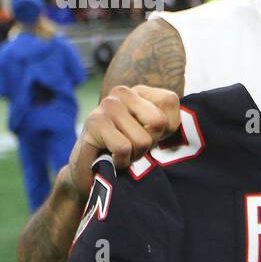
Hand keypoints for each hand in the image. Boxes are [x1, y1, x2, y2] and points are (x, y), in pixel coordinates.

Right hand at [62, 84, 180, 197]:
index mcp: (140, 91)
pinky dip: (121, 161)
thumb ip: (168, 123)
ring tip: (121, 152)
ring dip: (134, 155)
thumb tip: (167, 123)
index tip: (149, 135)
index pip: (169, 101)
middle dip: (149, 142)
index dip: (166, 128)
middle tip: (134, 146)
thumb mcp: (155, 134)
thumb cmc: (127, 150)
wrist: (91, 171)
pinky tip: (111, 158)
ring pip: (142, 139)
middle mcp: (122, 92)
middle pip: (158, 122)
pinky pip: (124, 148)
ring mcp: (107, 105)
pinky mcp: (94, 122)